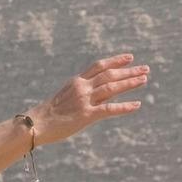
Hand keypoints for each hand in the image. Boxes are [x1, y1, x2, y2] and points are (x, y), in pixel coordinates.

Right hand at [26, 53, 149, 149]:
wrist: (36, 124)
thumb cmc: (49, 114)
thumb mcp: (66, 97)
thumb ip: (82, 93)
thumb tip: (101, 93)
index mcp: (76, 81)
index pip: (99, 66)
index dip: (115, 61)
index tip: (130, 57)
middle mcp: (82, 87)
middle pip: (109, 74)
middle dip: (129, 71)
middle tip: (145, 68)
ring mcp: (84, 100)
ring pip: (112, 87)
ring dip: (129, 83)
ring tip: (144, 79)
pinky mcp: (86, 115)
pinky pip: (109, 109)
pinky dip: (125, 106)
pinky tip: (137, 105)